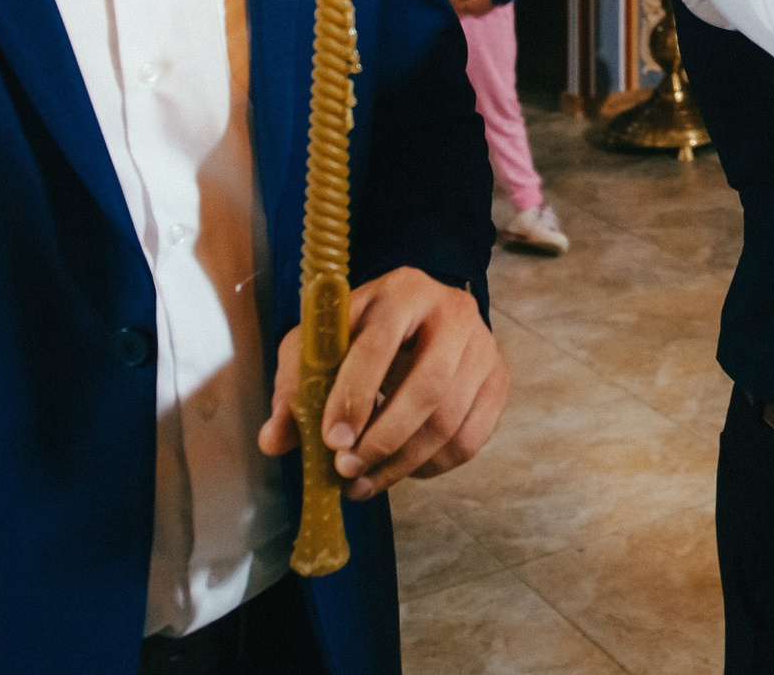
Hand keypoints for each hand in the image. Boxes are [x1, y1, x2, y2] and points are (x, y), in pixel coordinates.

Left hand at [258, 268, 508, 500]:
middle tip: (348, 469)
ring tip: (364, 481)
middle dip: (384, 438)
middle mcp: (453, 313)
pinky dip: (433, 466)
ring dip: (403, 462)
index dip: (354, 397)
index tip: (331, 441)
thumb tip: (275, 441)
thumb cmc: (363, 332)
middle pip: (428, 387)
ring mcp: (483, 347)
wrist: (423, 316)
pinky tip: (402, 468)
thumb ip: (296, 387)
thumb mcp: (322, 343)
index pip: (379, 345)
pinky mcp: (499, 380)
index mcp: (402, 292)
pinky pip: (471, 438)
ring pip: (450, 419)